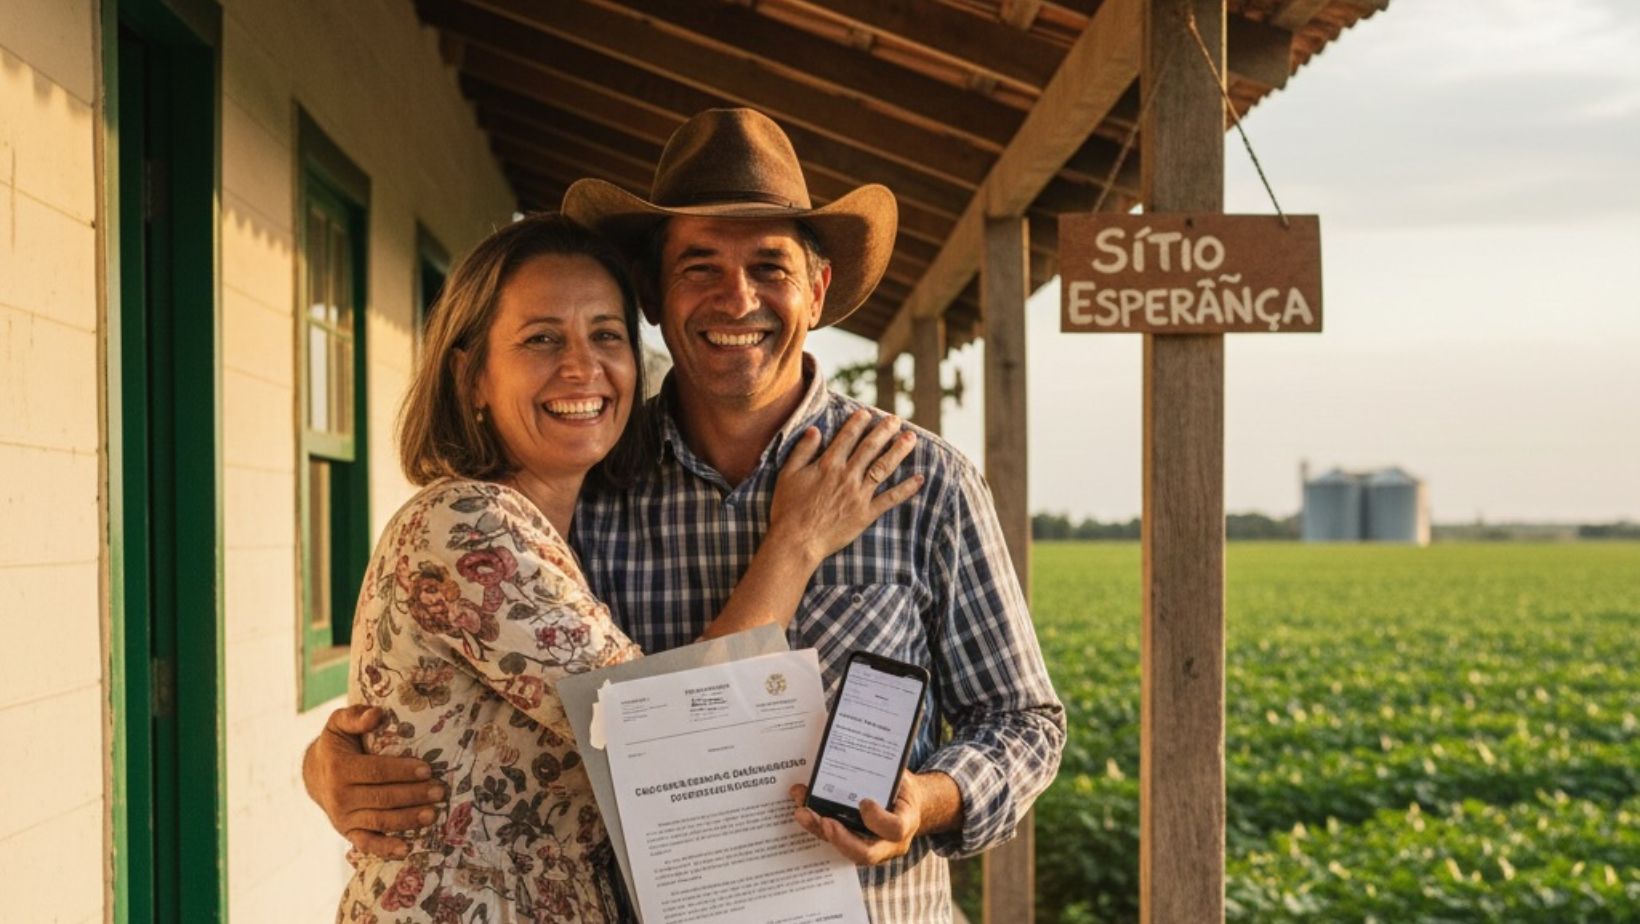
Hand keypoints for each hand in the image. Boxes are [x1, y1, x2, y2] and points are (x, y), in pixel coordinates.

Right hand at [303, 705, 441, 858]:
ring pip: (380, 821)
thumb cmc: (338, 744)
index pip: (376, 771)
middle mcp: (340, 796)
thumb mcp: (340, 724)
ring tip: (434, 814)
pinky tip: (407, 849)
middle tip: (440, 791)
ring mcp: (343, 817)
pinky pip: (367, 843)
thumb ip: (355, 716)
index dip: (402, 771)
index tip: (428, 769)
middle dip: (413, 795)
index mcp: (339, 768)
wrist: (314, 774)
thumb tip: (376, 714)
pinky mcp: (348, 832)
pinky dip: (386, 848)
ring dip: (408, 819)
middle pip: (382, 798)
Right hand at [768, 409, 922, 565]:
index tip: (868, 413)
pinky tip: (919, 479)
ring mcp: (859, 494)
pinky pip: (890, 498)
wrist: (797, 541)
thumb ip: (802, 451)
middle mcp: (847, 476)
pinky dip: (906, 489)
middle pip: (870, 448)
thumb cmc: (788, 509)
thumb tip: (814, 430)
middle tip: (896, 419)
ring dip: (899, 451)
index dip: (858, 423)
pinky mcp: (866, 514)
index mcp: (828, 465)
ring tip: (912, 438)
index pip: (847, 438)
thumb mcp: (788, 474)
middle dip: (884, 431)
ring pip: (883, 467)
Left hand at [788, 771, 926, 865]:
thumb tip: (858, 744)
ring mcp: (871, 847)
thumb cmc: (902, 788)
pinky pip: (835, 840)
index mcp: (906, 821)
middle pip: (866, 853)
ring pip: (845, 849)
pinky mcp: (854, 843)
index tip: (863, 802)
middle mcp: (890, 842)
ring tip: (802, 812)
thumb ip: (886, 770)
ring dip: (820, 831)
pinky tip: (803, 808)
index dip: (878, 819)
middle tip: (825, 821)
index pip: (896, 829)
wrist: (906, 805)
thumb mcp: (901, 776)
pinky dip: (816, 825)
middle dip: (842, 839)